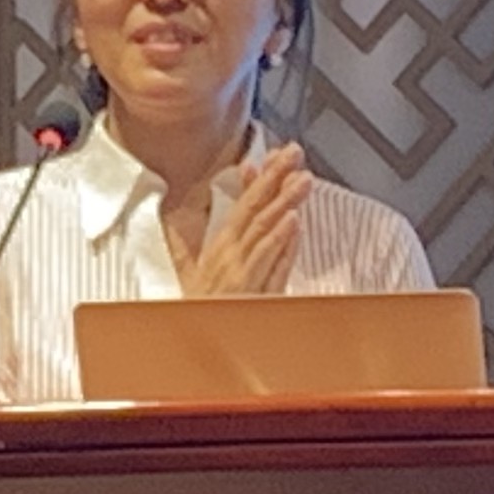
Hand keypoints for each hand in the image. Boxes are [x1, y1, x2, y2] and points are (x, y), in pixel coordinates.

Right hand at [183, 141, 311, 296]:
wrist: (192, 341)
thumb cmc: (204, 307)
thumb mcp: (210, 268)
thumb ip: (224, 236)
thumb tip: (221, 212)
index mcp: (222, 245)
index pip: (245, 203)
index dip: (264, 177)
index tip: (280, 154)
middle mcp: (229, 253)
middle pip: (254, 208)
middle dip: (275, 177)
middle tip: (294, 152)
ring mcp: (239, 270)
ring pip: (264, 228)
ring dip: (284, 201)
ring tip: (301, 178)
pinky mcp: (248, 290)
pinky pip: (266, 261)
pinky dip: (279, 239)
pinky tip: (292, 220)